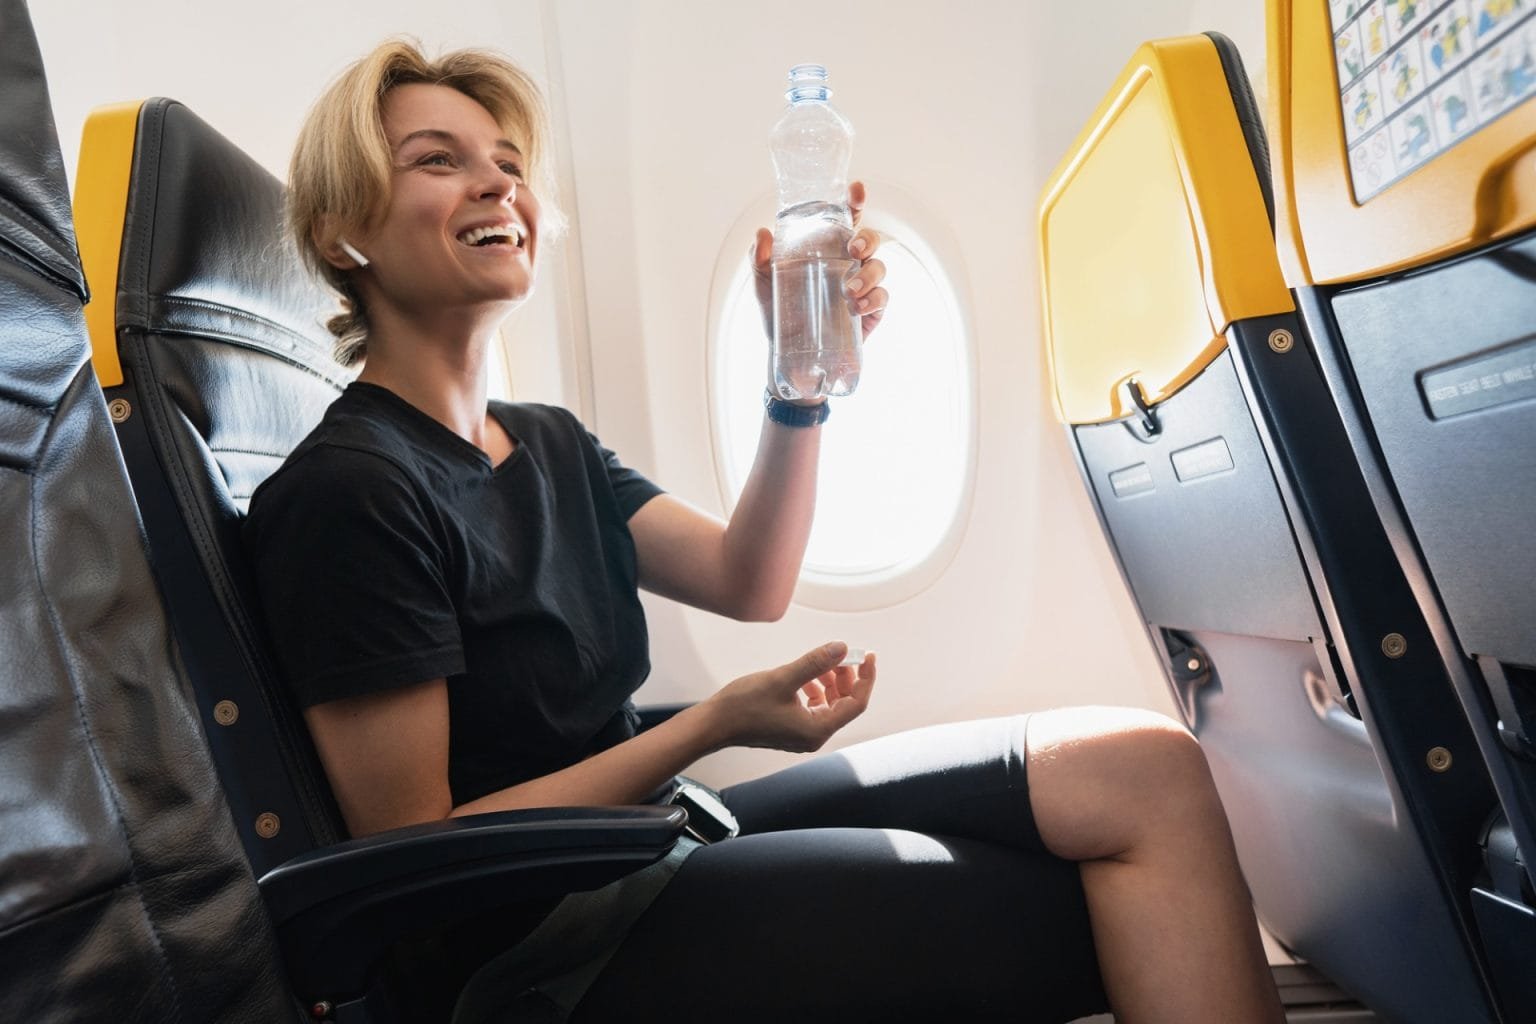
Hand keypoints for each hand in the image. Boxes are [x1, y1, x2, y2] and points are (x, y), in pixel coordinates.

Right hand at [706, 641, 876, 753]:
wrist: (714, 724)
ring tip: (822, 662)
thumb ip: (815, 663)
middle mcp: (813, 736)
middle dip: (846, 677)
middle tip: (841, 653)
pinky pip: (814, 707)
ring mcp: (802, 733)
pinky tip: (806, 676)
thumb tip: (842, 648)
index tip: (867, 655)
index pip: (856, 703)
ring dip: (830, 681)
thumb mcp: (783, 678)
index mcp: (817, 729)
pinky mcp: (791, 728)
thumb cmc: (744, 706)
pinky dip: (816, 689)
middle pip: (844, 704)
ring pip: (829, 704)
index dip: (866, 678)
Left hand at [752, 181, 889, 340]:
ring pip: (879, 267)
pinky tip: (858, 308)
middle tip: (852, 250)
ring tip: (848, 292)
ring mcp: (863, 287)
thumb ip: (760, 260)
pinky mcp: (871, 311)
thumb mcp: (764, 286)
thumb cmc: (780, 314)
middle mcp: (848, 263)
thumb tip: (762, 233)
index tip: (856, 189)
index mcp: (827, 249)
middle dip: (867, 239)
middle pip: (870, 239)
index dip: (854, 201)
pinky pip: (882, 298)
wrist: (790, 357)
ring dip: (868, 275)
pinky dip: (874, 299)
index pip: (845, 219)